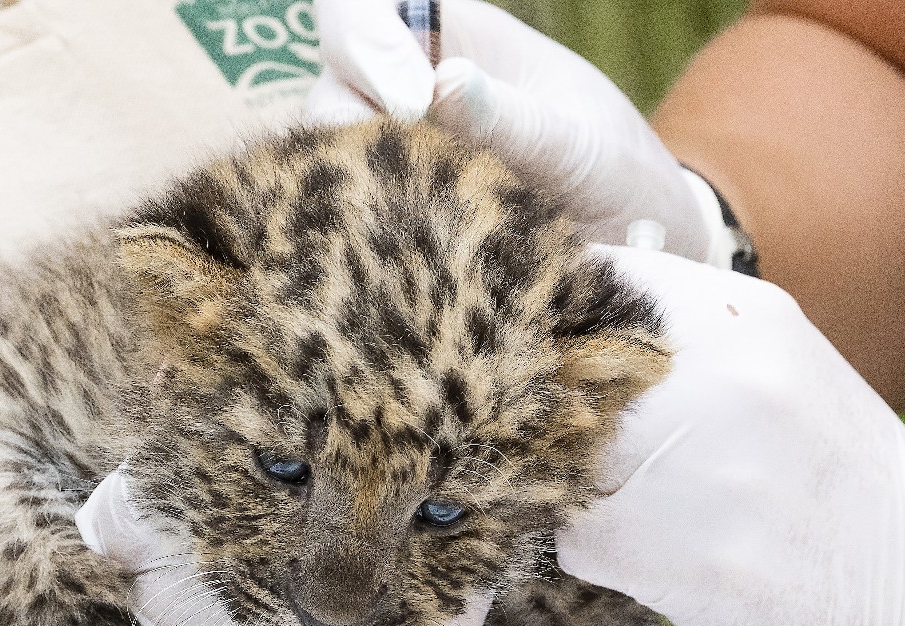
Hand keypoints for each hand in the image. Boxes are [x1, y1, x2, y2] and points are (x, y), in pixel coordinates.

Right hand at [306, 0, 723, 261]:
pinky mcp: (391, 225)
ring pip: (324, 168)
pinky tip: (411, 267)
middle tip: (414, 186)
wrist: (634, 248)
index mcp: (447, 37)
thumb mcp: (577, 144)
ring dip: (360, 198)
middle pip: (329, 95)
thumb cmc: (612, 172)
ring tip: (424, 232)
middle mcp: (402, 93)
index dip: (363, 40)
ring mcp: (391, 162)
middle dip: (352, 134)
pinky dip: (368, 243)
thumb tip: (441, 84)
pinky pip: (350, 227)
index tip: (412, 101)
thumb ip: (513, 119)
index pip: (362, 9)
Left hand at [558, 246, 904, 625]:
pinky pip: (575, 538)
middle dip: (557, 412)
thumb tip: (572, 320)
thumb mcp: (781, 370)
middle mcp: (716, 378)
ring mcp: (692, 466)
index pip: (599, 277)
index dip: (558, 317)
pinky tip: (660, 558)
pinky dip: (599, 553)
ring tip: (648, 510)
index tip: (552, 350)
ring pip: (557, 459)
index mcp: (746, 318)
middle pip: (559, 371)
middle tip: (590, 448)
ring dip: (578, 488)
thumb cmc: (832, 478)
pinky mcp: (665, 554)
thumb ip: (686, 334)